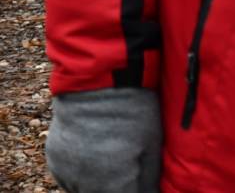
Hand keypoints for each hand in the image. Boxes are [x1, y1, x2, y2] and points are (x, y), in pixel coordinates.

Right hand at [46, 88, 160, 192]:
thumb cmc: (133, 111)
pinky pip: (67, 177)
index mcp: (112, 184)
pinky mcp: (53, 159)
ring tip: (112, 160)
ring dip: (97, 184)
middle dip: (117, 186)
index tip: (143, 182)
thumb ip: (149, 178)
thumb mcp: (152, 145)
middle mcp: (84, 184)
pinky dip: (81, 173)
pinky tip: (94, 155)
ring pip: (82, 190)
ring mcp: (65, 172)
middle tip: (128, 167)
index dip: (137, 189)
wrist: (98, 82)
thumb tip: (150, 192)